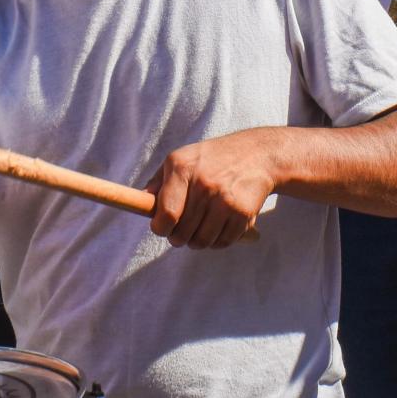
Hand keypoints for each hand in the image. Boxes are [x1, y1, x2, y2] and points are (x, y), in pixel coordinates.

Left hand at [145, 131, 278, 249]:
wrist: (256, 155)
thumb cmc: (211, 159)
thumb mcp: (182, 159)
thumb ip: (158, 181)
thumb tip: (140, 203)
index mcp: (182, 169)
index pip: (167, 215)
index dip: (160, 228)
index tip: (162, 227)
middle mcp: (204, 184)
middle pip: (182, 234)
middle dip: (178, 236)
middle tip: (182, 229)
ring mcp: (225, 200)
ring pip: (201, 242)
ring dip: (197, 241)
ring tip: (200, 228)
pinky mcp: (243, 213)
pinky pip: (222, 242)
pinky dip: (217, 241)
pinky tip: (218, 227)